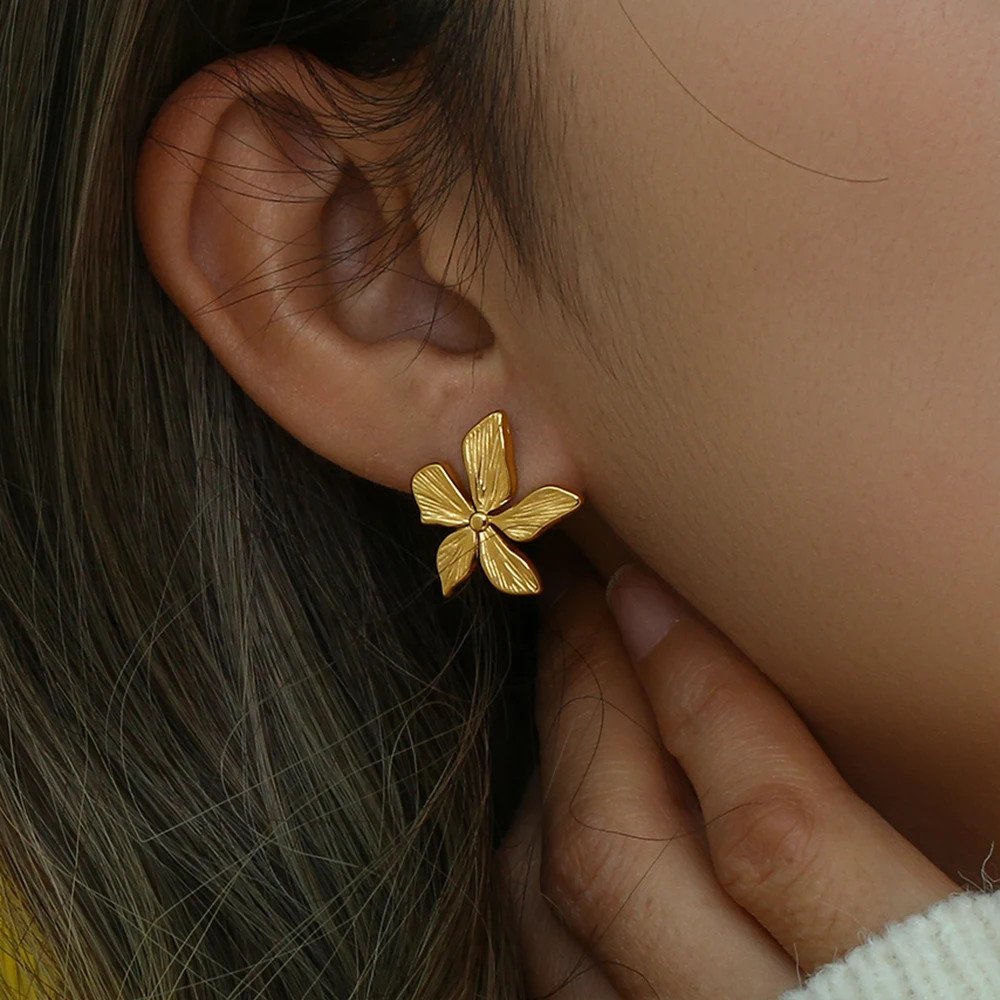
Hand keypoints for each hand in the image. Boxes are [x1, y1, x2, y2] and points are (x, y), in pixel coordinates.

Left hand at [496, 558, 959, 998]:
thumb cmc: (976, 979)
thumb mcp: (982, 914)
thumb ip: (910, 816)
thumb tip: (815, 691)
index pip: (767, 825)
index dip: (693, 685)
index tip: (641, 586)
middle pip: (619, 855)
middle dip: (587, 700)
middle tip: (576, 603)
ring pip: (556, 920)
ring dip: (550, 779)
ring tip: (566, 681)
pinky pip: (551, 974)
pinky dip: (544, 879)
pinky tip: (564, 813)